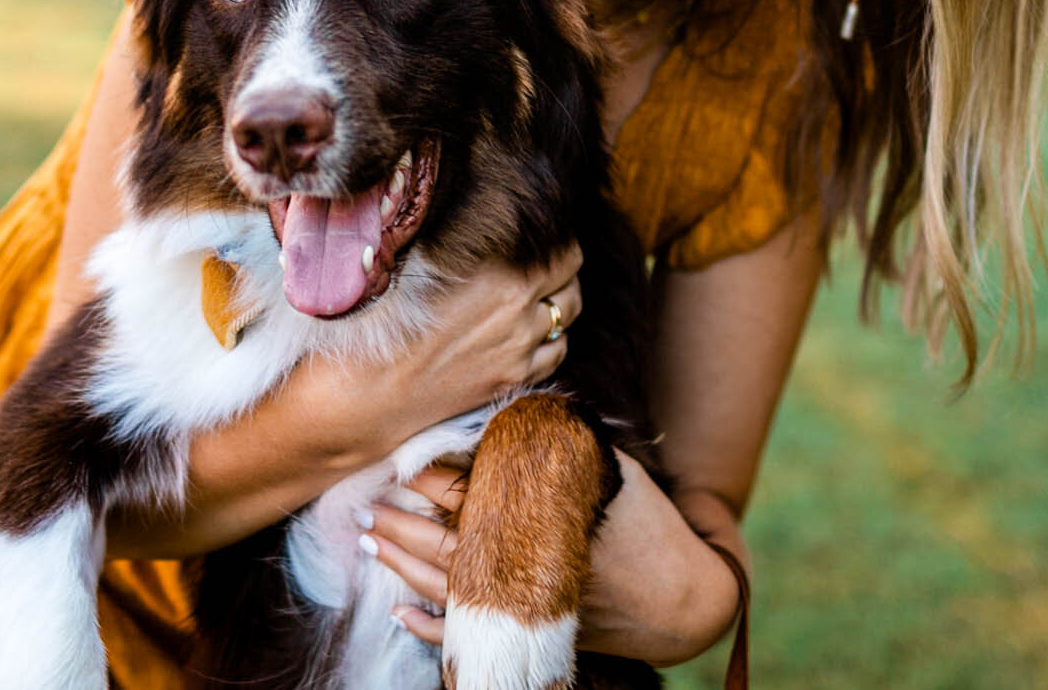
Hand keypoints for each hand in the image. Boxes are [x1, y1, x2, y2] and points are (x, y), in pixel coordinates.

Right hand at [331, 245, 584, 456]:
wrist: (372, 385)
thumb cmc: (386, 314)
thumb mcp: (429, 260)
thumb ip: (475, 244)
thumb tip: (497, 222)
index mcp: (502, 270)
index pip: (563, 249)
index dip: (556, 242)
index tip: (542, 240)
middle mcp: (519, 308)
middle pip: (572, 280)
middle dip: (561, 270)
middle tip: (541, 266)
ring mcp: (521, 347)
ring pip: (566, 316)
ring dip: (557, 303)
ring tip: (535, 297)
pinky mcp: (514, 378)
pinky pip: (557, 352)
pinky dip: (550, 339)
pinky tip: (529, 332)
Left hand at [363, 452, 743, 666]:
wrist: (685, 597)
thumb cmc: (647, 522)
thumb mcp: (607, 468)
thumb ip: (556, 445)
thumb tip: (508, 411)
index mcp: (539, 516)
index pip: (469, 492)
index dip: (427, 476)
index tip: (397, 458)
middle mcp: (523, 564)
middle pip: (443, 542)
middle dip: (398, 523)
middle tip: (362, 503)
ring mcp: (522, 605)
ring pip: (444, 586)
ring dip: (400, 563)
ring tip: (367, 541)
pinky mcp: (527, 633)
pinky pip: (466, 637)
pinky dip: (428, 628)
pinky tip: (399, 611)